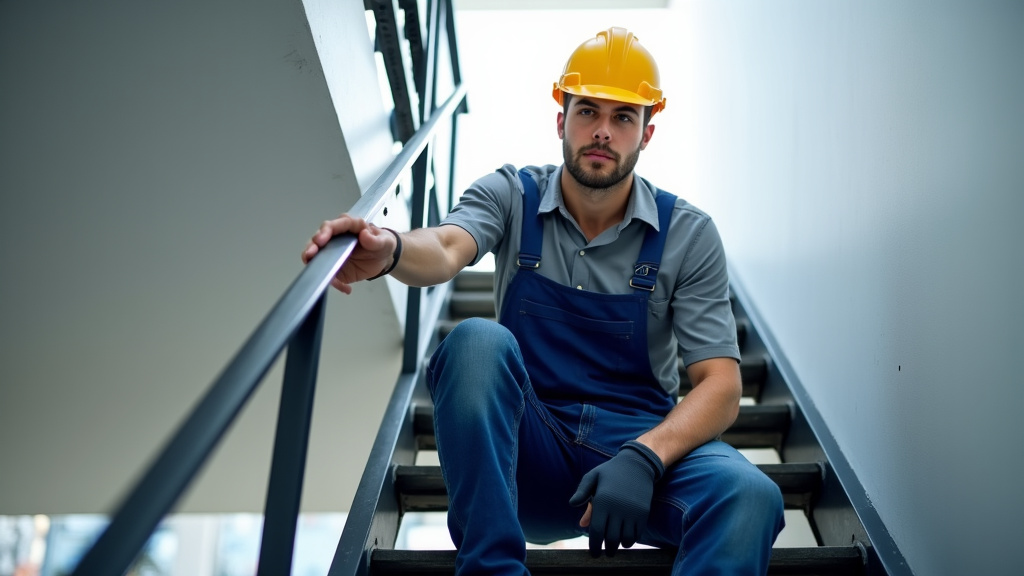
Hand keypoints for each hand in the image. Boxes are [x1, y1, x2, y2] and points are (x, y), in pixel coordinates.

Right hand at [301, 215, 396, 293]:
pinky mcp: (334, 266)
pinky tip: (344, 288)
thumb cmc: (382, 244)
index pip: (333, 225)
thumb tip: (364, 235)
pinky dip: (333, 281)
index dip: (325, 232)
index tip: (320, 240)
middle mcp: (336, 236)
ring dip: (313, 262)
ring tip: (315, 270)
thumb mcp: (384, 241)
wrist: (383, 258)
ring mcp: (332, 251)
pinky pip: (327, 273)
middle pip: (319, 239)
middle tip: (310, 255)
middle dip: (312, 247)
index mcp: (348, 226)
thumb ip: (375, 240)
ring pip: (317, 255)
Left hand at [569, 441, 663, 556]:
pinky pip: (637, 534)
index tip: (594, 553)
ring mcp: (632, 512)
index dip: (594, 546)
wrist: (637, 464)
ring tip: (614, 546)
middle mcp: (618, 508)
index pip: (597, 532)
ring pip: (625, 540)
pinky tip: (625, 539)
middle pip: (611, 539)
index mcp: (603, 501)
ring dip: (619, 546)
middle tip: (604, 553)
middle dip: (607, 550)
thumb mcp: (592, 477)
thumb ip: (582, 496)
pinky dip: (630, 540)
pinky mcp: (643, 513)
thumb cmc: (610, 472)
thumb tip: (580, 524)